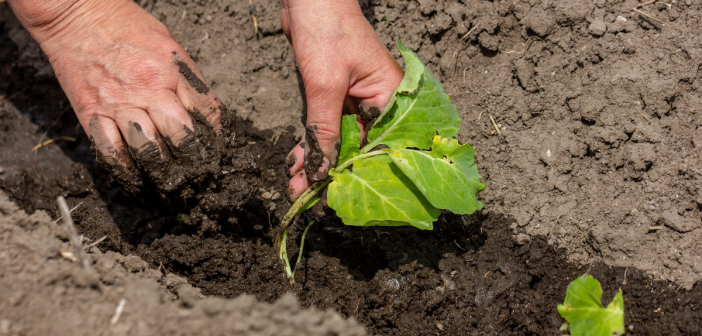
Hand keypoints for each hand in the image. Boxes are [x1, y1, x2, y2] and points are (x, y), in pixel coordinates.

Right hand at [8, 0, 224, 192]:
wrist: (76, 12)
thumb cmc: (127, 26)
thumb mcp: (170, 45)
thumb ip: (187, 79)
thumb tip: (206, 114)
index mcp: (172, 70)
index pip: (206, 111)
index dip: (216, 136)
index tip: (217, 151)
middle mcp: (149, 89)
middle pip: (181, 136)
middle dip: (194, 161)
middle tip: (199, 177)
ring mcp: (119, 103)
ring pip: (149, 151)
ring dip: (163, 172)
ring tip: (173, 185)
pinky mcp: (91, 112)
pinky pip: (110, 151)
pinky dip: (125, 170)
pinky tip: (136, 180)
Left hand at [281, 0, 403, 201]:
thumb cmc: (328, 30)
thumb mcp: (325, 84)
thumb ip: (325, 128)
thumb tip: (322, 169)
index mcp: (392, 97)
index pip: (385, 146)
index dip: (365, 175)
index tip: (345, 199)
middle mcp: (378, 102)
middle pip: (360, 148)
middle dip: (334, 174)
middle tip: (312, 201)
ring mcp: (355, 101)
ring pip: (339, 142)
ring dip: (316, 163)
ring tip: (296, 188)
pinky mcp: (333, 97)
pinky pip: (324, 129)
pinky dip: (310, 145)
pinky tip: (295, 164)